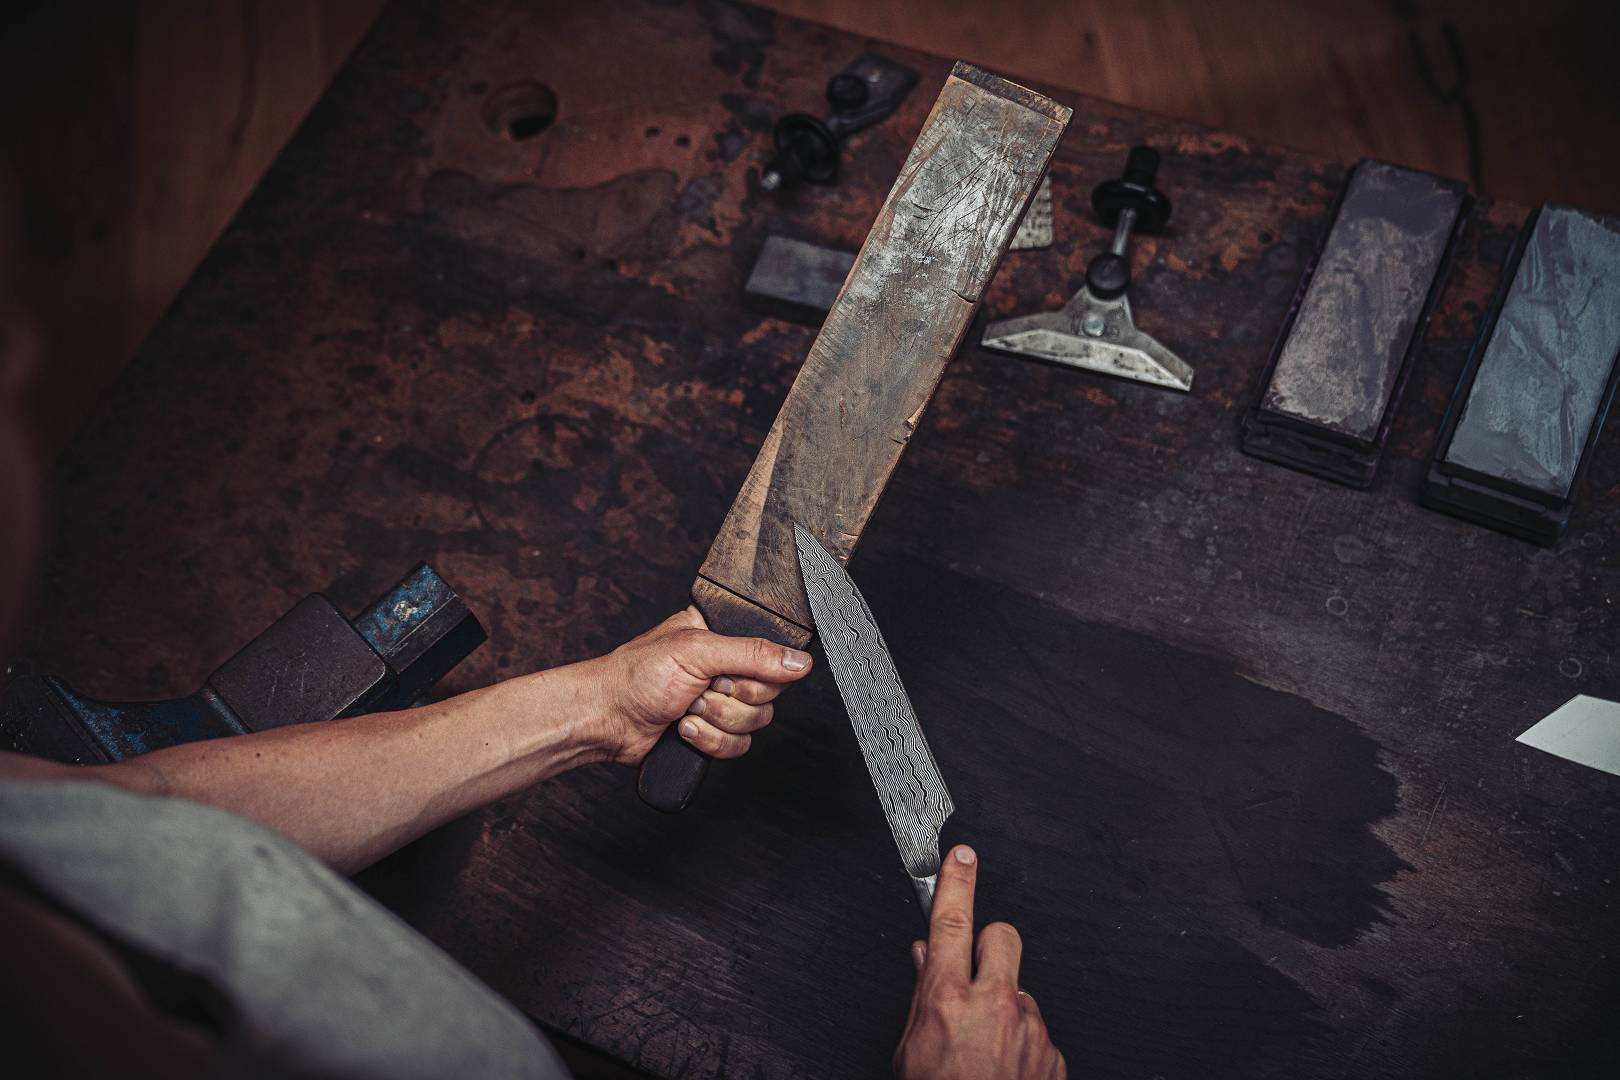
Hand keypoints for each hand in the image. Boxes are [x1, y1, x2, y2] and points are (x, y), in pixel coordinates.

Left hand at [585, 607, 812, 764]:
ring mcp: (720, 703)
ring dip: (716, 722)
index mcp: (723, 636)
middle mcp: (726, 668)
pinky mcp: (713, 733)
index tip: (730, 674)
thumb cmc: (635, 675)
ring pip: (754, 723)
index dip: (758, 671)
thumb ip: (751, 654)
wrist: (607, 719)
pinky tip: (683, 729)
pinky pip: (738, 746)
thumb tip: (798, 661)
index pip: (772, 654)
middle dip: (730, 699)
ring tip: (685, 709)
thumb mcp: (698, 652)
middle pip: (768, 694)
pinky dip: (710, 742)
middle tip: (700, 689)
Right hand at [894, 845, 1065, 1079]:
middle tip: (976, 972)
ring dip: (1005, 1009)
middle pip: (1004, 935)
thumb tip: (925, 956)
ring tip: (985, 1051)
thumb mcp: (910, 1049)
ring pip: (1021, 991)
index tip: (961, 855)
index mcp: (948, 1000)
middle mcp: (994, 1006)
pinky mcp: (1054, 1055)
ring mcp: (1029, 1030)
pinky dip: (1022, 1046)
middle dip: (991, 944)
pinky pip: (1038, 1032)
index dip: (956, 881)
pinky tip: (1003, 1071)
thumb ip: (921, 996)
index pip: (951, 922)